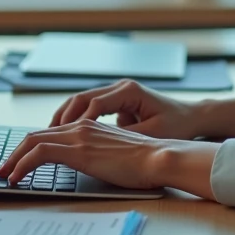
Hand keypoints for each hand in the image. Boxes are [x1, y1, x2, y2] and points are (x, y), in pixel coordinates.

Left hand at [0, 119, 217, 197]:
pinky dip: (22, 164)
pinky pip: (39, 153)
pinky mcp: (78, 150)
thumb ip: (99, 155)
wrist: (159, 157)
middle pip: (36, 134)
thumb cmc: (145, 162)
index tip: (18, 162)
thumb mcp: (116, 155)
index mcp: (89, 127)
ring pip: (32, 141)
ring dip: (13, 159)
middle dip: (15, 152)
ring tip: (4, 175)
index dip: (30, 147)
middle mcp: (81, 127)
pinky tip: (15, 178)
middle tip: (3, 169)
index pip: (51, 133)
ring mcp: (78, 136)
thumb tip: (89, 167)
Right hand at [50, 79, 202, 139]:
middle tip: (43, 139)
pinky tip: (62, 137)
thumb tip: (101, 146)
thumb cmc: (177, 125)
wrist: (192, 117)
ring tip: (46, 138)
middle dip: (60, 119)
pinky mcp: (116, 102)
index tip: (64, 139)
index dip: (77, 122)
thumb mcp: (152, 134)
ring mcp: (116, 93)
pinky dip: (73, 121)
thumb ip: (127, 137)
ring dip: (62, 119)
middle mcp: (120, 87)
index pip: (94, 103)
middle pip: (80, 99)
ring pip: (79, 102)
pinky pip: (87, 108)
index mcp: (129, 91)